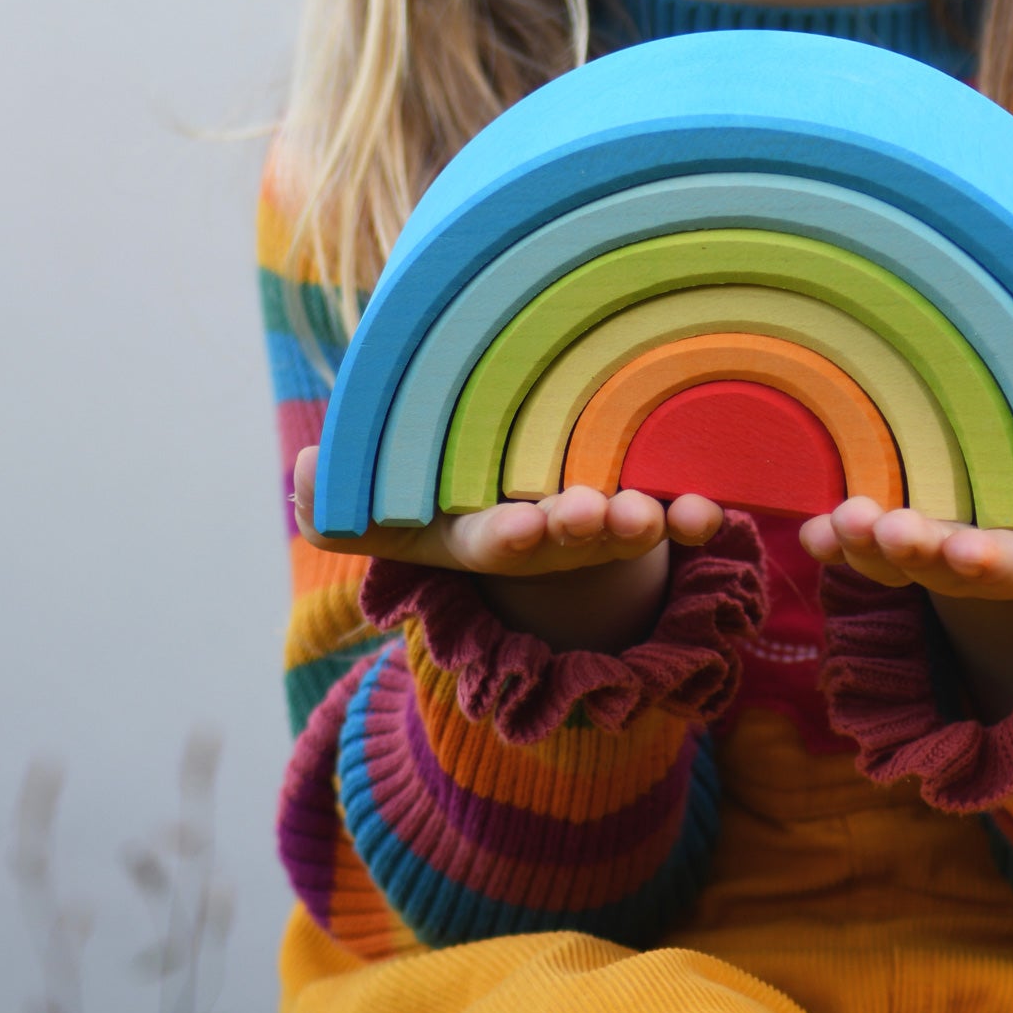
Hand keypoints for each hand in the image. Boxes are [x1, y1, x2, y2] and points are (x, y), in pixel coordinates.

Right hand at [291, 446, 723, 577]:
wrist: (519, 492)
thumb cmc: (442, 493)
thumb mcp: (386, 504)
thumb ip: (342, 498)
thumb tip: (302, 472)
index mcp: (483, 533)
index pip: (490, 540)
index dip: (506, 536)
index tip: (519, 530)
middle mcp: (544, 537)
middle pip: (566, 536)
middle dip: (582, 528)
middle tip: (598, 514)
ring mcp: (595, 524)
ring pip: (624, 526)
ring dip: (646, 524)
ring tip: (662, 516)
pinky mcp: (643, 504)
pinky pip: (674, 510)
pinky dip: (692, 513)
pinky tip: (710, 508)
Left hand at [798, 423, 1012, 601]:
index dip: (992, 562)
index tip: (961, 552)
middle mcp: (1000, 559)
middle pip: (950, 568)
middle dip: (913, 554)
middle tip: (878, 529)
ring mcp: (954, 542)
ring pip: (903, 554)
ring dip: (866, 545)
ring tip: (835, 524)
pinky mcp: (918, 520)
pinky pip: (872, 536)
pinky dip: (840, 539)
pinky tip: (810, 528)